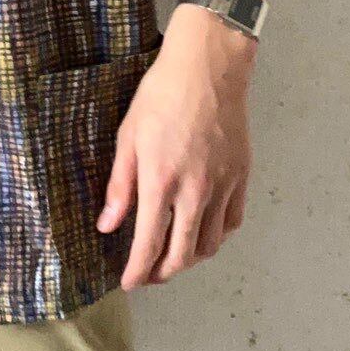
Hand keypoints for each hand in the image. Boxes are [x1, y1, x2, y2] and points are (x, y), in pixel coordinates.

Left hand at [98, 3, 256, 288]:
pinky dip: (216, 236)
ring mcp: (222, 186)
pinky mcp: (240, 177)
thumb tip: (108, 225)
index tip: (129, 281)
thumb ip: (120, 184)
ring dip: (190, 259)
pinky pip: (231, 222)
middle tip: (148, 275)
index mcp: (161, 180)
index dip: (138, 270)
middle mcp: (195, 190)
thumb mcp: (128, 135)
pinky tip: (202, 232)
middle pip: (183, 254)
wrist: (207, 69)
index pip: (149, 244)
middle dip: (163, 273)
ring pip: (209, 243)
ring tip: (173, 257)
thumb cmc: (162, 94)